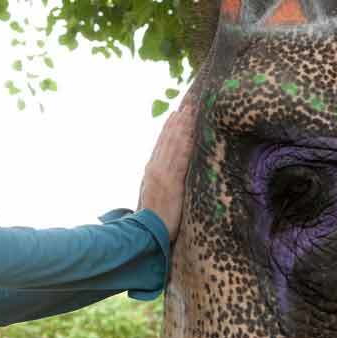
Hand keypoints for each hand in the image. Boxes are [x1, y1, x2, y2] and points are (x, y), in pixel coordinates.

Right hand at [138, 93, 197, 241]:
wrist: (144, 232)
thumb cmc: (152, 219)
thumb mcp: (153, 195)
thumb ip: (160, 182)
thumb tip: (168, 174)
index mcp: (151, 170)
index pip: (162, 144)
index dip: (170, 128)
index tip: (177, 114)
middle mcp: (155, 168)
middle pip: (168, 140)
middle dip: (179, 122)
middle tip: (189, 105)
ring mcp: (162, 174)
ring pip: (174, 145)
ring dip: (184, 127)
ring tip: (192, 112)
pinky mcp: (170, 182)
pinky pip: (180, 159)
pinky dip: (186, 144)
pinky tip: (192, 133)